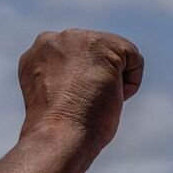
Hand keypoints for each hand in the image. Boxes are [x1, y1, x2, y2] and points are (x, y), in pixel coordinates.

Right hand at [16, 29, 142, 152]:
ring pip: (117, 54)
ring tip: (95, 99)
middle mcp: (50, 40)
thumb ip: (67, 77)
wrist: (59, 134)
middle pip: (98, 55)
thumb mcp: (57, 96)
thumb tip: (90, 77)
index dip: (85, 86)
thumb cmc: (62, 129)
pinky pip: (134, 57)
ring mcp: (73, 38)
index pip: (79, 62)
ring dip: (114, 81)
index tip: (73, 104)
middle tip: (84, 103)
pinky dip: (131, 83)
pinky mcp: (98, 43)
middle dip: (99, 79)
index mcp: (37, 54)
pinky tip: (109, 95)